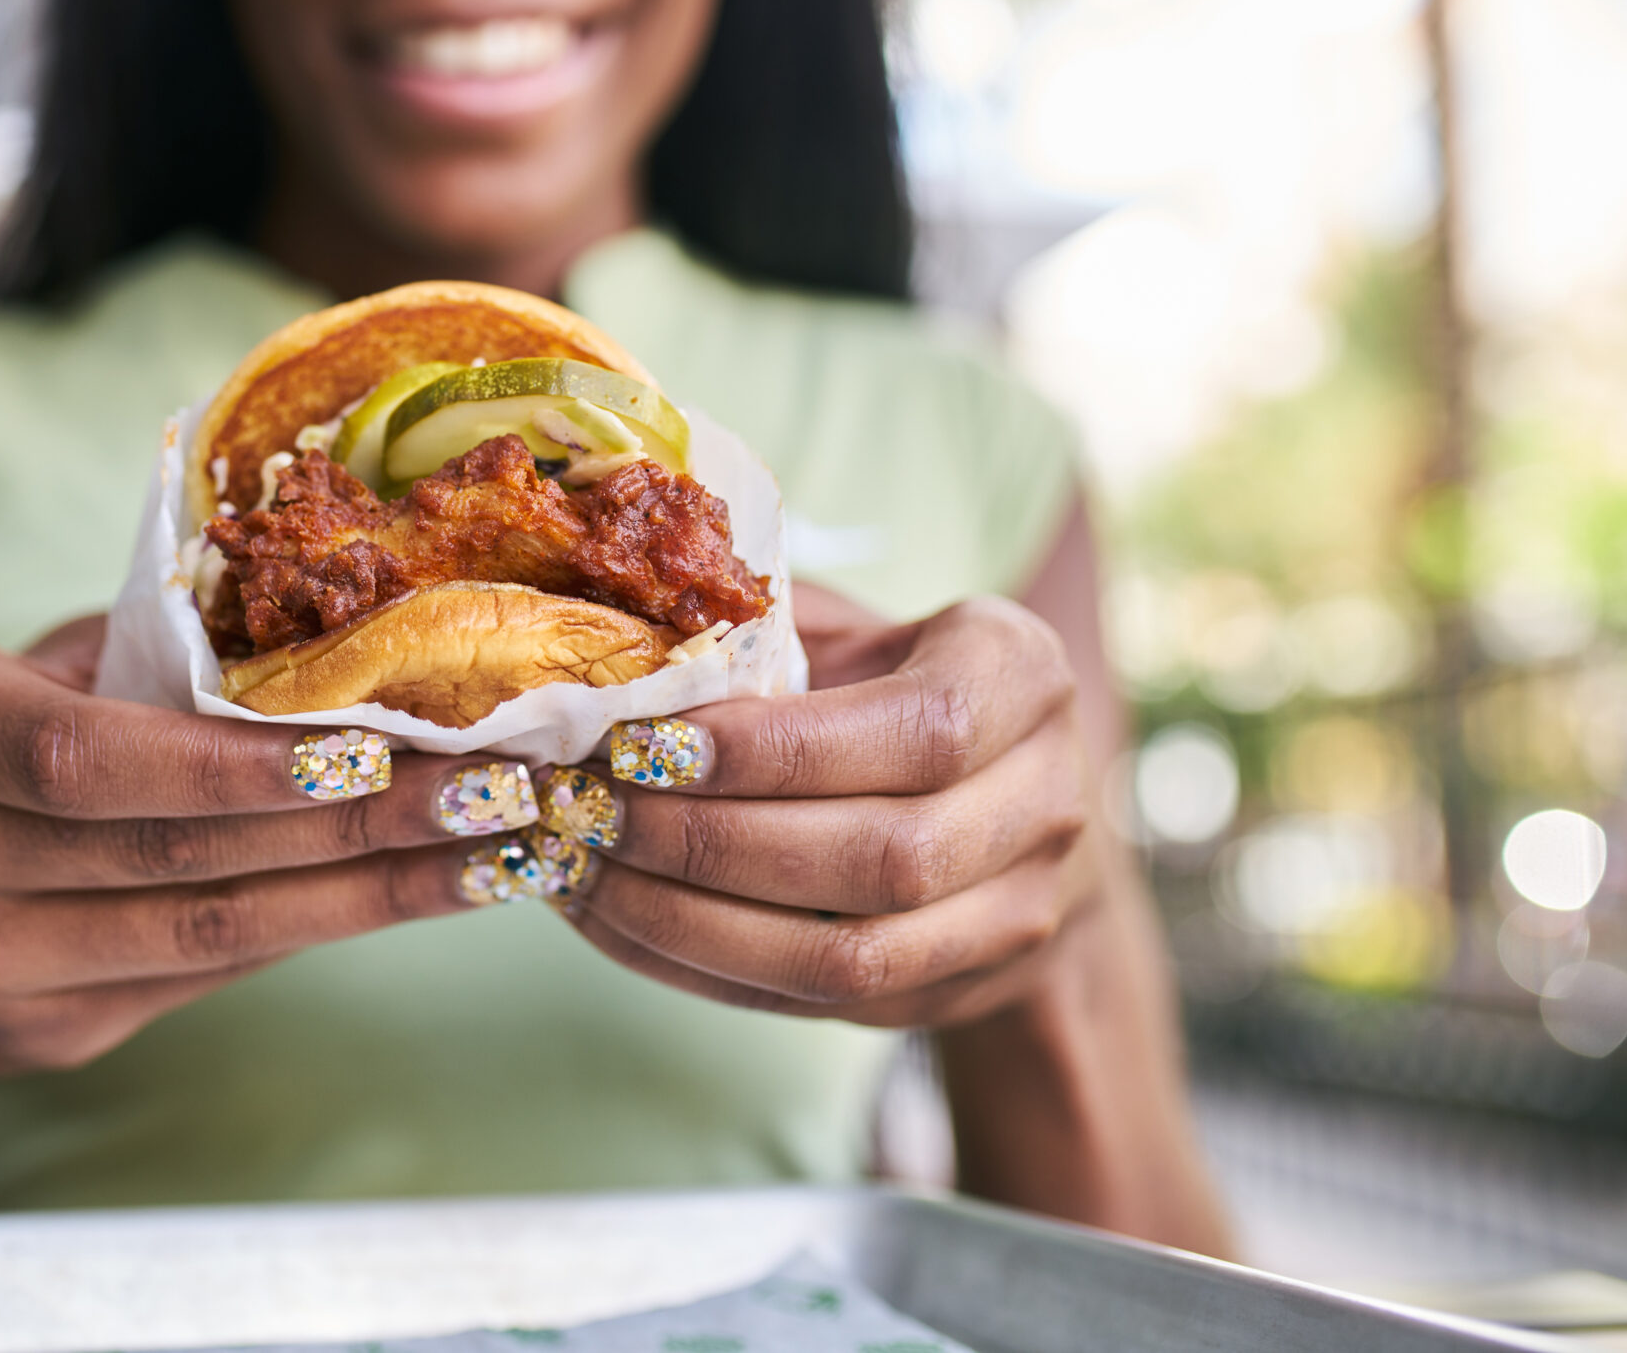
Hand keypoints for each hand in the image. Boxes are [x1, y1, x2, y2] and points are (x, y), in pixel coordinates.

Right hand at [0, 616, 531, 1079]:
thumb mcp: (20, 677)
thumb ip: (148, 658)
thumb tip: (343, 635)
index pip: (86, 754)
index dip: (234, 762)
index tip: (374, 748)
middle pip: (170, 852)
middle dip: (349, 824)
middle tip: (486, 789)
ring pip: (203, 932)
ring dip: (364, 894)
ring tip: (486, 854)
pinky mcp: (37, 1038)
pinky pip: (201, 978)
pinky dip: (315, 931)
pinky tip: (409, 897)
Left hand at [558, 584, 1100, 1027]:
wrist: (996, 797)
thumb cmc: (886, 682)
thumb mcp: (846, 626)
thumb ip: (759, 630)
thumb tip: (613, 650)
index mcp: (1022, 675)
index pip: (916, 731)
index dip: (776, 752)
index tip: (644, 744)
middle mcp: (1045, 800)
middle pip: (885, 856)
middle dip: (712, 842)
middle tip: (588, 809)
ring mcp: (1015, 913)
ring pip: (852, 956)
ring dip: (692, 921)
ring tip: (581, 869)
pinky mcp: (952, 992)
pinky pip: (812, 1000)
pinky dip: (695, 964)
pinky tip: (611, 918)